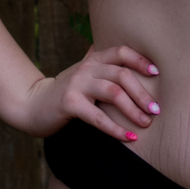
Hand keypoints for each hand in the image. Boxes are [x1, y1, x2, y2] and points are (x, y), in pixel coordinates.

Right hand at [20, 44, 160, 140]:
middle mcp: (86, 69)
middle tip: (156, 110)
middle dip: (143, 93)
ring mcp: (77, 85)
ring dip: (133, 110)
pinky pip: (98, 117)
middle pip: (122, 75)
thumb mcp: (83, 73)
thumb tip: (120, 51)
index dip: (141, 60)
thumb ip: (99, 62)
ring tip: (146, 123)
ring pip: (113, 93)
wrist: (32, 105)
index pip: (121, 52)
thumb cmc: (63, 91)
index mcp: (93, 60)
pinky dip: (116, 129)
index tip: (157, 73)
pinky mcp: (69, 104)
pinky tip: (129, 137)